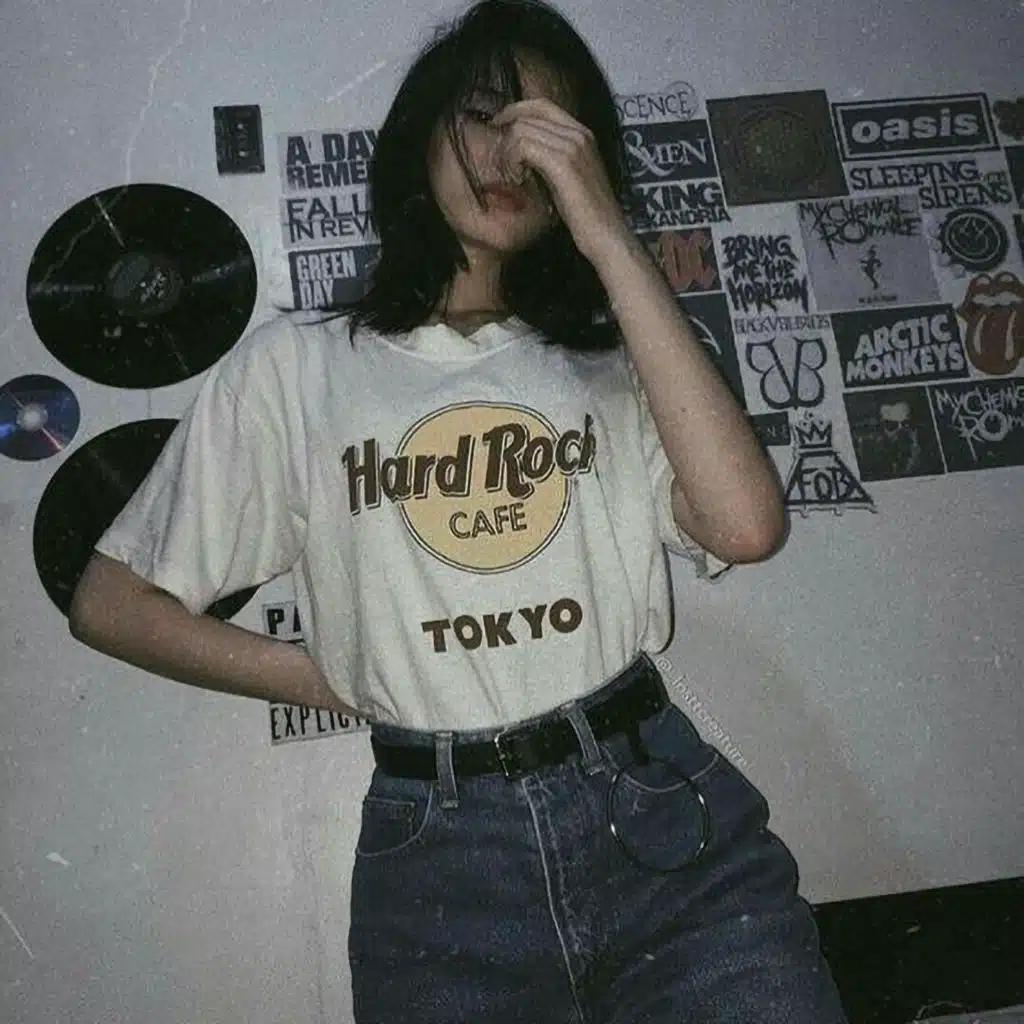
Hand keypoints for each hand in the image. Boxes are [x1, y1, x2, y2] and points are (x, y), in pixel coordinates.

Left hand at [489, 98, 633, 265]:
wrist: (606, 235)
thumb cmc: (585, 215)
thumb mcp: (568, 177)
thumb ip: (551, 157)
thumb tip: (521, 148)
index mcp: (582, 134)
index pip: (542, 105)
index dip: (515, 110)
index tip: (498, 125)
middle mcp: (579, 133)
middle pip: (528, 116)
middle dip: (507, 136)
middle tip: (503, 164)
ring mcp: (572, 146)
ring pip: (522, 130)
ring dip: (508, 153)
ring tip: (513, 177)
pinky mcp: (563, 163)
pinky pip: (523, 147)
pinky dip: (513, 162)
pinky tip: (517, 180)